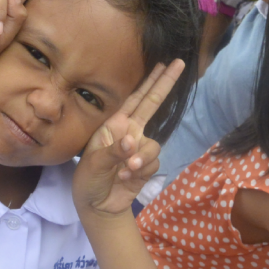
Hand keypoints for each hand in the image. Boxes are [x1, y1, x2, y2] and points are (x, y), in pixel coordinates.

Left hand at [72, 61, 185, 218]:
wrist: (97, 206)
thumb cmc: (89, 179)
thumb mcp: (94, 164)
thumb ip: (113, 151)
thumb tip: (132, 141)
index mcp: (114, 125)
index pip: (135, 98)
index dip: (150, 80)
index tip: (165, 63)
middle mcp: (129, 132)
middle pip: (152, 105)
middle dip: (165, 85)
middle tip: (179, 64)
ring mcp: (139, 149)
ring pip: (154, 145)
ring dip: (142, 157)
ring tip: (126, 169)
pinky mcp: (146, 166)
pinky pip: (153, 163)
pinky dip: (141, 171)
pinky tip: (125, 178)